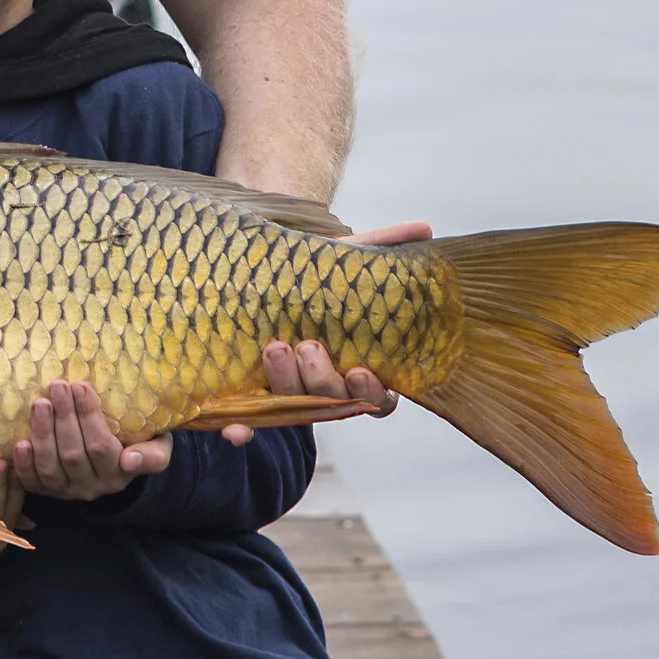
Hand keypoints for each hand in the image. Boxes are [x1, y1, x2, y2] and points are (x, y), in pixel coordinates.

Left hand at [10, 380, 170, 499]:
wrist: (120, 464)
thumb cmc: (137, 443)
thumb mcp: (158, 448)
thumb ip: (152, 456)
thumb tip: (130, 461)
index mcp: (119, 475)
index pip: (101, 447)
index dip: (88, 417)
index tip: (80, 385)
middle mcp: (92, 487)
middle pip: (73, 455)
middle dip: (63, 418)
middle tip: (56, 386)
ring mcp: (67, 491)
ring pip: (51, 468)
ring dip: (43, 435)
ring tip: (39, 404)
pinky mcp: (47, 491)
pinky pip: (33, 483)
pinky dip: (24, 465)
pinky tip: (20, 443)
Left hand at [215, 224, 422, 447]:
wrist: (254, 272)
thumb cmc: (312, 275)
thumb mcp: (342, 259)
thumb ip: (381, 246)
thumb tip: (425, 228)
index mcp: (359, 365)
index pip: (377, 395)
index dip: (372, 390)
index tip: (362, 369)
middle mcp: (326, 385)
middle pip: (333, 400)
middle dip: (321, 378)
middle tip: (307, 347)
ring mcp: (289, 394)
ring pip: (294, 405)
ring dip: (286, 384)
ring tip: (275, 348)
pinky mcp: (251, 398)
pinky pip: (249, 422)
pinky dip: (241, 429)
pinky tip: (233, 430)